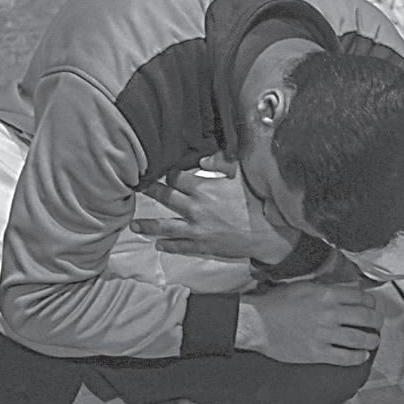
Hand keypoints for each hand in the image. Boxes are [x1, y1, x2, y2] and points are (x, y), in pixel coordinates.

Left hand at [132, 155, 299, 263]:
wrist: (268, 233)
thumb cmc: (257, 201)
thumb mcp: (242, 175)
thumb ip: (222, 162)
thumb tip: (203, 157)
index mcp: (203, 188)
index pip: (176, 178)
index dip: (168, 174)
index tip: (162, 173)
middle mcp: (194, 208)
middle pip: (165, 198)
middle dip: (150, 192)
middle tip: (136, 189)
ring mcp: (196, 229)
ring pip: (165, 226)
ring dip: (148, 225)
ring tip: (134, 225)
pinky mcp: (202, 245)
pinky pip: (180, 246)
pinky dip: (168, 245)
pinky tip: (159, 245)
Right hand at [236, 281, 381, 365]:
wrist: (258, 322)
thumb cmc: (278, 302)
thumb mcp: (305, 286)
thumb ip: (330, 288)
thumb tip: (352, 288)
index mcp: (326, 294)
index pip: (361, 297)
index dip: (371, 303)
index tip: (372, 307)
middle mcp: (329, 314)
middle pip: (366, 318)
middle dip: (377, 322)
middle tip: (377, 324)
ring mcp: (324, 335)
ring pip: (360, 339)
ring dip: (372, 340)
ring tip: (373, 341)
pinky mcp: (317, 353)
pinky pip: (346, 357)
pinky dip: (358, 357)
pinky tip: (362, 356)